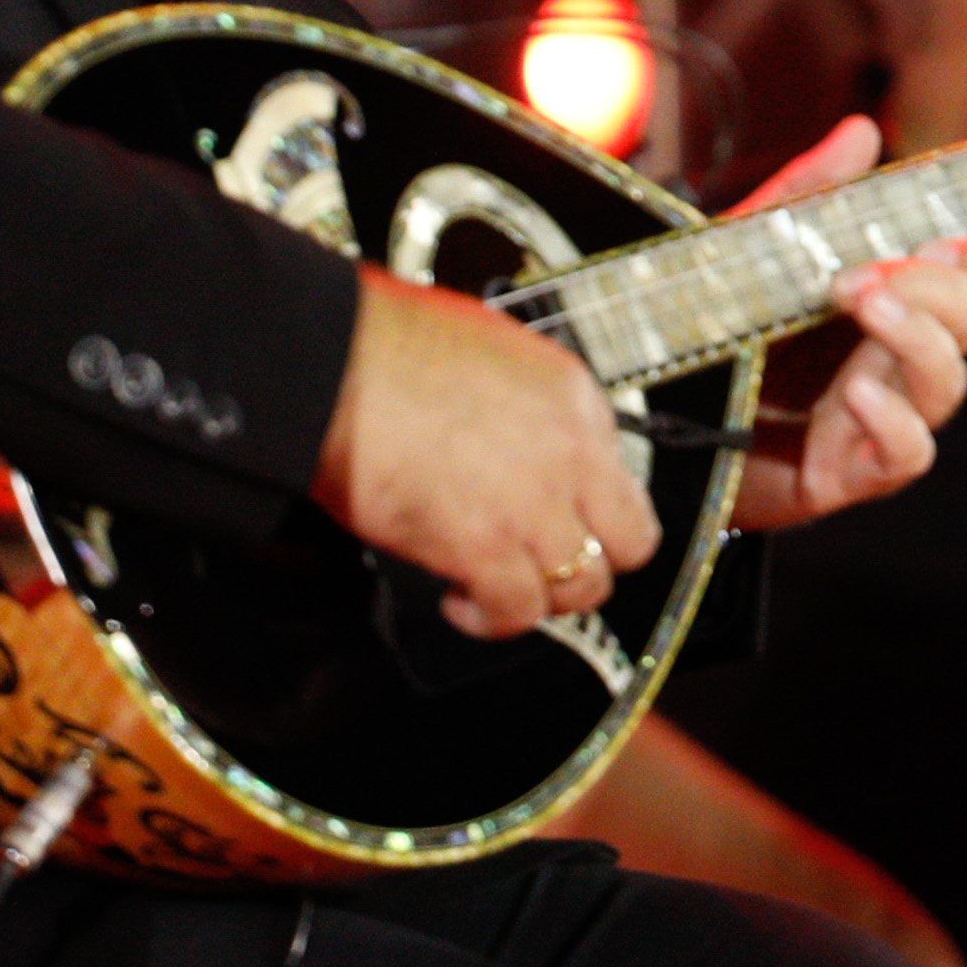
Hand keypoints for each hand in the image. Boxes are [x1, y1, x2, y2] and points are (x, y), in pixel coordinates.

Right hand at [316, 267, 658, 639]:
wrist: (334, 365)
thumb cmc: (387, 348)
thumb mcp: (492, 351)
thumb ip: (523, 403)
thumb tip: (513, 436)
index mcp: (573, 396)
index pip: (621, 471)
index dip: (589, 503)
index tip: (563, 514)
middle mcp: (570, 452)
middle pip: (631, 541)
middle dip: (596, 560)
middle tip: (553, 562)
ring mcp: (533, 504)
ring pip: (584, 587)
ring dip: (544, 596)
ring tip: (503, 587)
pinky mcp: (483, 546)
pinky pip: (518, 611)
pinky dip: (493, 618)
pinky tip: (463, 601)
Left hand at [715, 113, 966, 533]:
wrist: (644, 423)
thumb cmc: (708, 336)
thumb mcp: (749, 254)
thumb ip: (806, 195)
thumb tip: (862, 130)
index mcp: (891, 308)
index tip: (942, 240)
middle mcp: (896, 363)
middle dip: (940, 285)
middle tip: (866, 273)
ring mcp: (877, 420)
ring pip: (949, 382)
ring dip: (919, 337)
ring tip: (864, 304)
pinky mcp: (848, 474)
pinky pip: (909, 454)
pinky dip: (894, 422)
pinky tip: (856, 393)